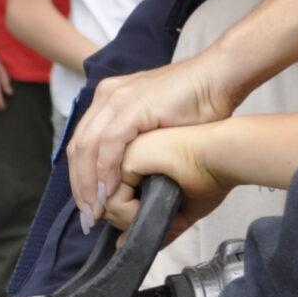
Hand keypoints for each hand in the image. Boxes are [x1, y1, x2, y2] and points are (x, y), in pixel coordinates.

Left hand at [68, 54, 237, 232]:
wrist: (219, 79)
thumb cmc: (197, 106)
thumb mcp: (156, 126)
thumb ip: (139, 146)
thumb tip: (133, 176)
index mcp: (109, 99)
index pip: (81, 144)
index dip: (81, 178)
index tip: (90, 207)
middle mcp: (107, 96)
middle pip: (78, 148)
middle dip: (81, 186)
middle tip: (90, 217)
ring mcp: (118, 98)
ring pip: (87, 147)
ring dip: (90, 183)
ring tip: (98, 211)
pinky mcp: (132, 104)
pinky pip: (109, 143)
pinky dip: (106, 171)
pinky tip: (111, 193)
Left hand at [102, 124, 228, 242]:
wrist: (219, 158)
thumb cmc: (208, 179)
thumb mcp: (177, 212)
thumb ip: (149, 226)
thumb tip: (122, 245)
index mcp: (137, 165)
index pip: (116, 200)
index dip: (131, 218)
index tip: (154, 218)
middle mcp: (125, 158)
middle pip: (107, 205)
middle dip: (132, 222)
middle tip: (159, 216)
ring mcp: (121, 157)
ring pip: (106, 206)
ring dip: (133, 219)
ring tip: (159, 210)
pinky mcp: (123, 160)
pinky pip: (113, 200)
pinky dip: (131, 212)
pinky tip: (154, 203)